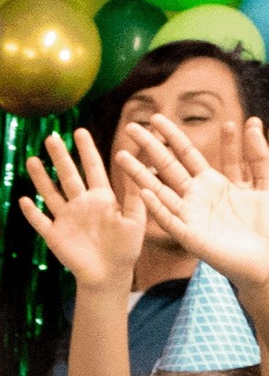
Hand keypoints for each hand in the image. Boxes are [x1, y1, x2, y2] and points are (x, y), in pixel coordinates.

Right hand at [19, 129, 145, 290]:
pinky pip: (40, 221)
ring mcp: (65, 219)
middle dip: (59, 157)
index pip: (92, 168)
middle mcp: (81, 204)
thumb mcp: (136, 219)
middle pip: (67, 175)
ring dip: (40, 178)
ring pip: (50, 193)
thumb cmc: (127, 248)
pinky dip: (32, 212)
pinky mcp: (54, 236)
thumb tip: (147, 164)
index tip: (79, 131)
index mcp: (102, 198)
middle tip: (51, 137)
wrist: (109, 276)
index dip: (86, 150)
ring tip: (32, 160)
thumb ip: (137, 193)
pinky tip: (23, 200)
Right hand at [113, 113, 268, 289]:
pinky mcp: (189, 236)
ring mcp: (189, 215)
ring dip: (139, 173)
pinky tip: (143, 191)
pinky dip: (155, 206)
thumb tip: (249, 122)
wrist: (268, 258)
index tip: (159, 118)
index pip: (189, 153)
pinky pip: (168, 219)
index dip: (175, 135)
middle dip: (150, 146)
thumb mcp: (263, 182)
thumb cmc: (267, 223)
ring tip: (121, 156)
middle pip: (167, 166)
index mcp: (212, 183)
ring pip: (158, 190)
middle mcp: (195, 197)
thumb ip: (256, 154)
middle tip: (132, 127)